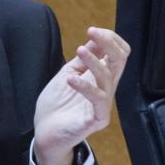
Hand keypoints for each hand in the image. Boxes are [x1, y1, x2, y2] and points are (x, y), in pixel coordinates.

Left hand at [33, 27, 129, 164]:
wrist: (45, 134)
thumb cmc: (57, 105)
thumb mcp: (68, 74)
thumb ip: (83, 60)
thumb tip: (95, 39)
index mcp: (101, 78)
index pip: (119, 54)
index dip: (110, 39)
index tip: (93, 30)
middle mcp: (106, 89)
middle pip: (120, 61)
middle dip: (108, 42)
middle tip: (92, 31)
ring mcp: (102, 105)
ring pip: (108, 77)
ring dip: (94, 61)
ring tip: (79, 50)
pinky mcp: (96, 119)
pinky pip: (97, 100)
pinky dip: (85, 86)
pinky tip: (71, 79)